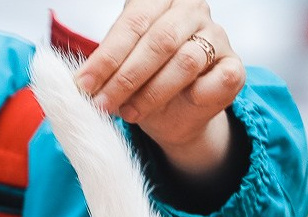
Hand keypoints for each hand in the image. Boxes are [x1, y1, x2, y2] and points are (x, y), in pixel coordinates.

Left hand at [74, 0, 245, 179]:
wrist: (176, 114)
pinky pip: (216, 81)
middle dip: (125, 77)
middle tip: (102, 104)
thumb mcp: (118, 70)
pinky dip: (193, 97)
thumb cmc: (142, 83)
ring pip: (184, 62)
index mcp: (159, 1)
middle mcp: (192, 10)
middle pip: (158, 42)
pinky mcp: (234, 66)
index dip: (106, 57)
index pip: (132, 23)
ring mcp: (217, 36)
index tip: (82, 85)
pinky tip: (175, 107)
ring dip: (151, 93)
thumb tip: (73, 82)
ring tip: (128, 113)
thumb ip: (102, 68)